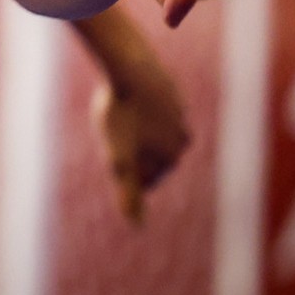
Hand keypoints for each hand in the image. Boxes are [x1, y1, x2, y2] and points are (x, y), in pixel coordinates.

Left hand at [91, 67, 191, 223]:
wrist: (129, 67)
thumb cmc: (121, 114)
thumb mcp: (118, 159)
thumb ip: (129, 193)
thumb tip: (137, 227)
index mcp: (171, 156)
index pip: (147, 179)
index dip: (125, 173)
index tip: (112, 156)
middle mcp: (182, 137)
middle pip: (151, 155)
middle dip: (132, 151)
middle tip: (112, 133)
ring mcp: (178, 113)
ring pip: (152, 131)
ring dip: (136, 129)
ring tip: (119, 116)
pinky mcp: (169, 91)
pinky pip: (150, 107)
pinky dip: (139, 108)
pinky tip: (126, 98)